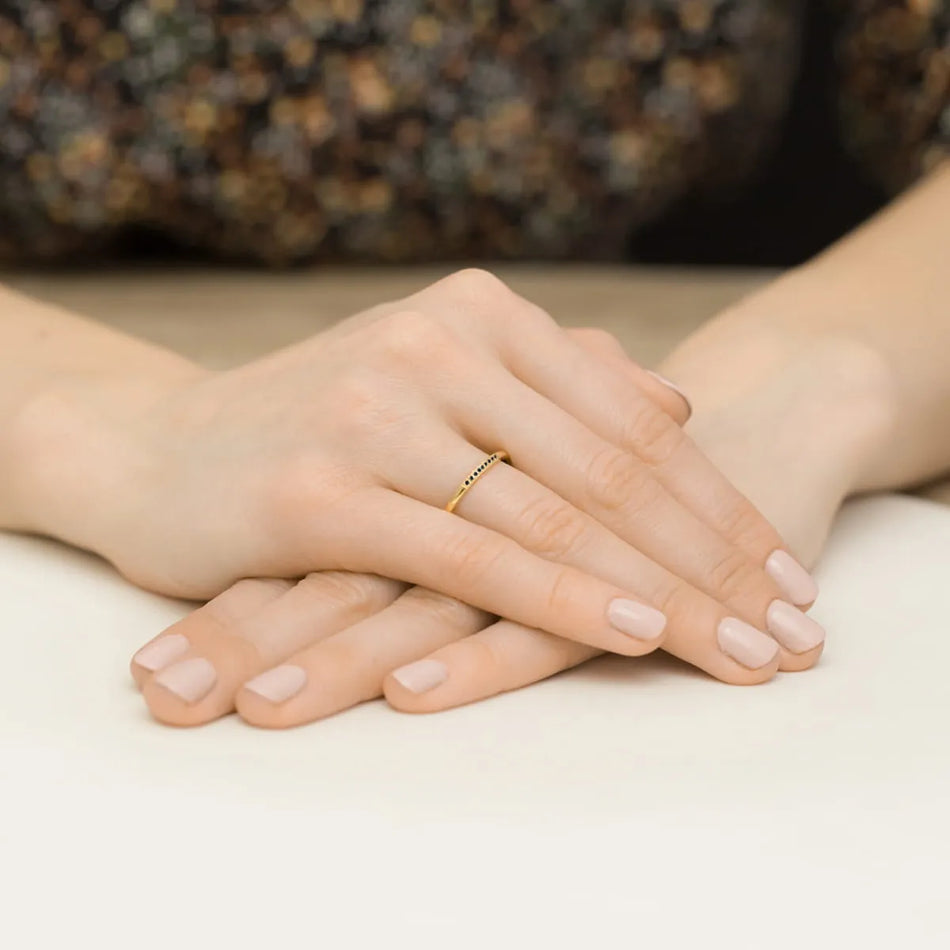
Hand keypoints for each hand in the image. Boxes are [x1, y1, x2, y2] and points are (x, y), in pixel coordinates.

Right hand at [128, 313, 830, 727]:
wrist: (158, 451)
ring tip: (735, 646)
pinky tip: (631, 631)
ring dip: (657, 587)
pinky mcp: (323, 489)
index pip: (632, 418)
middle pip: (611, 464)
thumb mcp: (444, 383)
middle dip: (712, 555)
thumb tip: (674, 398)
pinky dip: (557, 594)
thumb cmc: (316, 426)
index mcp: (477, 312)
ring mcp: (377, 409)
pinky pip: (469, 552)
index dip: (718, 501)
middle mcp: (435, 342)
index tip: (780, 569)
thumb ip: (560, 382)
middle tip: (787, 624)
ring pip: (552, 510)